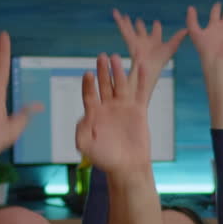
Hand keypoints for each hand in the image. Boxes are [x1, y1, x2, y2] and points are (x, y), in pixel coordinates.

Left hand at [75, 53, 151, 177]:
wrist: (127, 166)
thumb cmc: (105, 158)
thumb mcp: (86, 146)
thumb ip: (81, 131)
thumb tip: (83, 116)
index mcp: (94, 113)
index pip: (89, 94)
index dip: (88, 84)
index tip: (88, 74)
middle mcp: (108, 107)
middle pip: (104, 85)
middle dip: (103, 71)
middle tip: (101, 57)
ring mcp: (123, 108)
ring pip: (120, 85)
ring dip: (118, 72)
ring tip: (115, 58)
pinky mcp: (138, 111)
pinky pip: (140, 93)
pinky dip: (141, 81)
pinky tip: (141, 68)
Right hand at [112, 10, 186, 103]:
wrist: (149, 67)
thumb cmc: (160, 61)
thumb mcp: (171, 47)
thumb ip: (178, 38)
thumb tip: (187, 29)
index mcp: (155, 42)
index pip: (156, 33)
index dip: (156, 28)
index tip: (156, 23)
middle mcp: (145, 41)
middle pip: (142, 32)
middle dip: (140, 26)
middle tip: (138, 21)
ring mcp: (136, 41)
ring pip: (131, 29)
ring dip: (127, 23)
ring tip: (124, 16)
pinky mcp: (129, 40)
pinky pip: (123, 28)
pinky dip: (119, 21)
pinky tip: (115, 13)